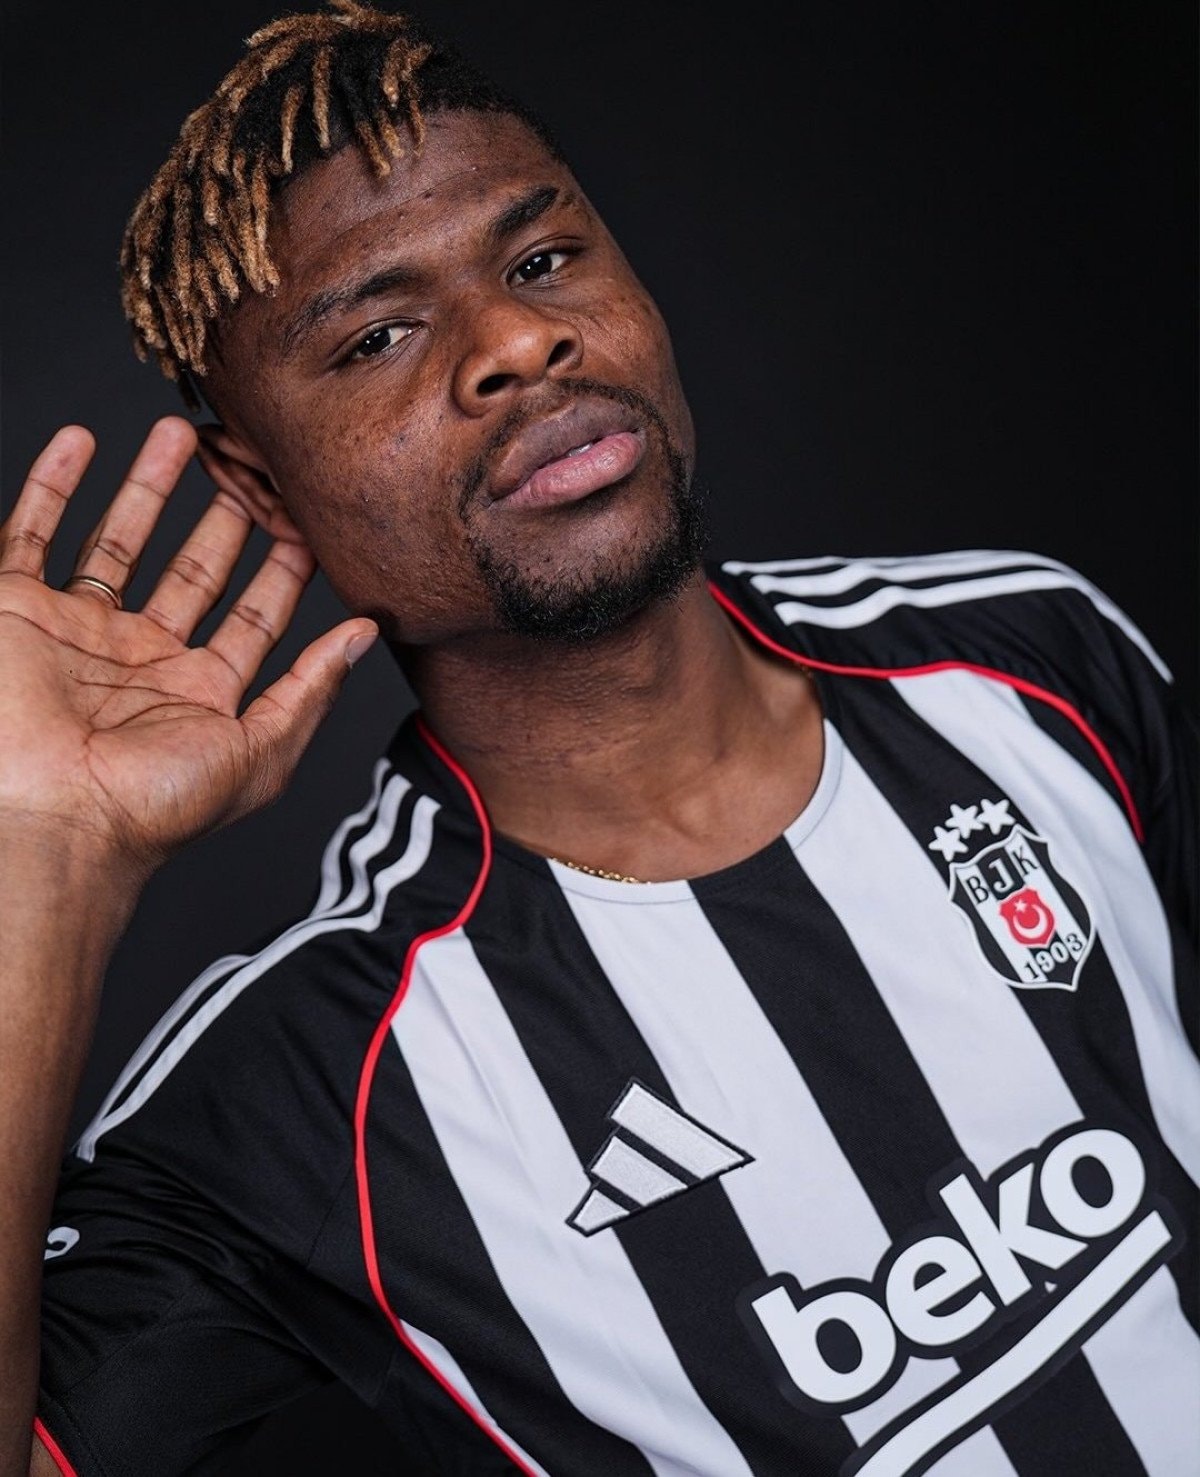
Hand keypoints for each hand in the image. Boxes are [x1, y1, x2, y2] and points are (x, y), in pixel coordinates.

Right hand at [0, 416, 376, 883]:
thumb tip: (368, 635)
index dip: (283, 567)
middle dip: (222, 516)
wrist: (51, 818)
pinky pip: (30, 536)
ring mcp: (79, 632)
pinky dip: (52, 486)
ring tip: (179, 434)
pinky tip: (78, 440)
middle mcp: (141, 660)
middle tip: (248, 463)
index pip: (253, 615)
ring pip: (120, 541)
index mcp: (200, 693)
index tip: (307, 518)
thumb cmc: (155, 804)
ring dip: (148, 487)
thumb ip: (312, 688)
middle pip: (192, 570)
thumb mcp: (261, 752)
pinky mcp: (17, 612)